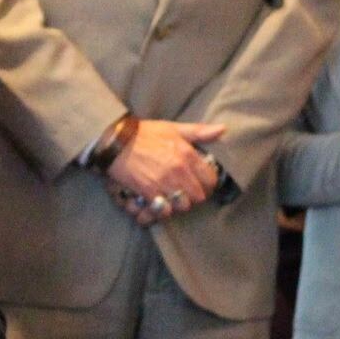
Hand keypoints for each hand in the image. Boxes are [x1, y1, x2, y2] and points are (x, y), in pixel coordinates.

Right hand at [107, 120, 223, 221]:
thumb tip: (223, 129)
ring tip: (174, 198)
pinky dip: (163, 209)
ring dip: (179, 204)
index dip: (208, 184)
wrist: (116, 141)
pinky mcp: (148, 192)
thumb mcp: (173, 128)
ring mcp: (164, 183)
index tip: (201, 183)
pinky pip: (164, 210)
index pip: (210, 179)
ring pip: (183, 206)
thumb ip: (199, 131)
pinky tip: (160, 202)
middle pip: (198, 196)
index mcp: (187, 154)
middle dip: (194, 196)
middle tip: (187, 192)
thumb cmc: (145, 133)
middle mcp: (179, 170)